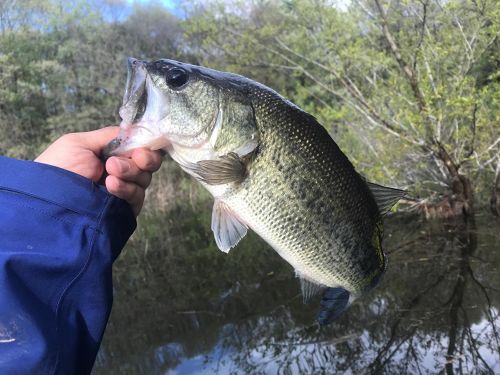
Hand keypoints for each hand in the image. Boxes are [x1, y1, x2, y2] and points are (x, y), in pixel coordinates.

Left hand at [35, 127, 161, 215]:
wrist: (49, 199)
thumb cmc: (58, 168)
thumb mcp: (80, 143)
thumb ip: (110, 135)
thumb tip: (135, 129)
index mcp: (112, 153)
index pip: (141, 147)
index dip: (146, 146)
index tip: (139, 149)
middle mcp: (121, 171)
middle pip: (149, 162)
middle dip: (143, 159)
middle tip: (128, 160)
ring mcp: (124, 191)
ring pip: (144, 179)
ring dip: (130, 173)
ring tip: (109, 175)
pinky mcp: (124, 209)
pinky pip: (138, 197)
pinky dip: (127, 189)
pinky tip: (111, 186)